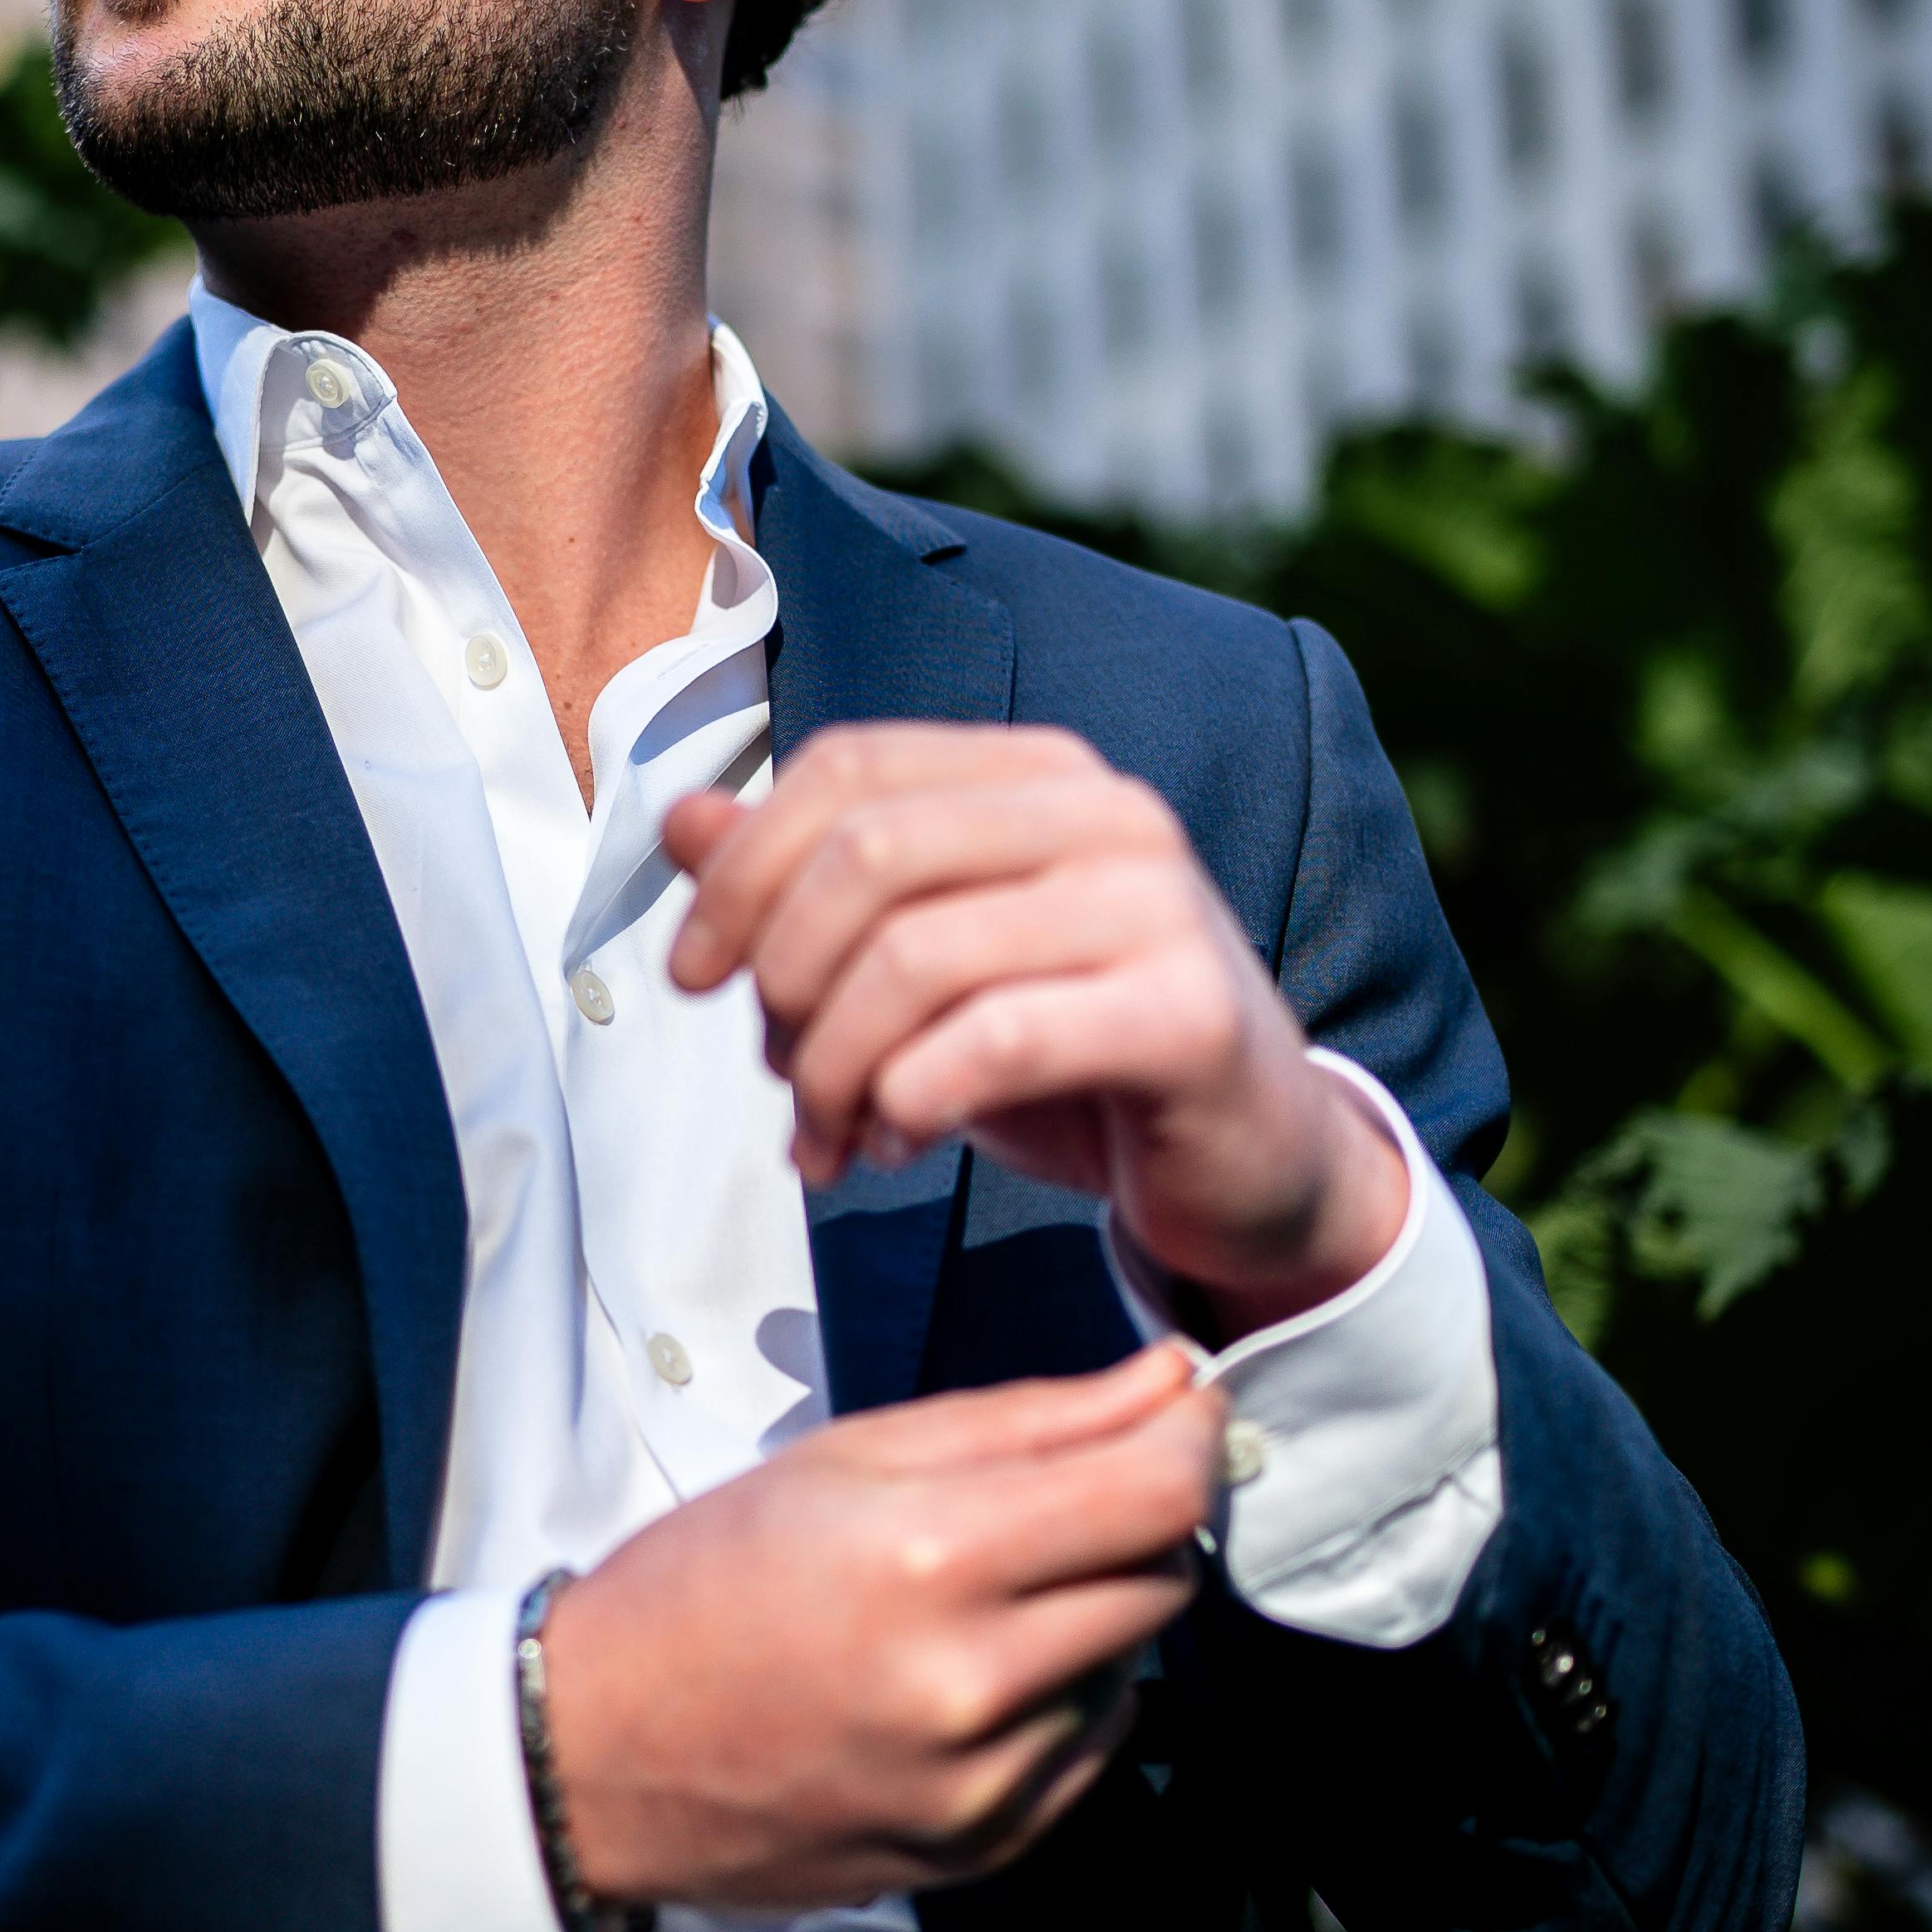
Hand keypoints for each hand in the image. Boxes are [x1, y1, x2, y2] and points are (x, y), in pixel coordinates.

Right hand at [532, 1351, 1223, 1915]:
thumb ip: (1029, 1418)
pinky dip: (1063, 1703)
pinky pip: (1092, 1752)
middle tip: (1062, 1500)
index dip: (1193, 1438)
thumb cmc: (706, 1580)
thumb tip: (1170, 1381)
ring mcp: (982, 1784)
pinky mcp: (984, 1851)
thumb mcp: (847, 1458)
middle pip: (1162, 1577)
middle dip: (1139, 1522)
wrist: (595, 1754)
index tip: (1181, 1411)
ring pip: (1134, 1667)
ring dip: (1093, 1617)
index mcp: (929, 1556)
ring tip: (984, 1601)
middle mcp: (970, 1682)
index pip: (1155, 1492)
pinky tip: (972, 1680)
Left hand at [664, 723, 1409, 1330]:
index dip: (742, 870)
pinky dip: (912, 1097)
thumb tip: (680, 821)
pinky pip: (998, 1038)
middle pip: (869, 851)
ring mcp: (1159, 906)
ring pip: (916, 956)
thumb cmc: (1077, 1055)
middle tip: (778, 1077)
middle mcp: (1106, 814)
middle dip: (784, 977)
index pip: (850, 768)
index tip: (693, 976)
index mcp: (1038, 774)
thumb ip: (811, 889)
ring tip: (832, 1136)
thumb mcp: (929, 965)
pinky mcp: (1188, 1015)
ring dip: (835, 1066)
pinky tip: (901, 1138)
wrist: (1252, 1163)